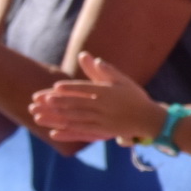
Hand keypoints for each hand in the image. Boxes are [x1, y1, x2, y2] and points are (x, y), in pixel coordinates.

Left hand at [28, 52, 165, 143]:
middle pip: (78, 104)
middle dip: (59, 102)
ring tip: (43, 114)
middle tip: (42, 100)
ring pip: (77, 118)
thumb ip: (106, 70)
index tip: (56, 87)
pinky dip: (68, 132)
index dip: (70, 88)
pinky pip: (82, 132)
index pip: (85, 89)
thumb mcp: (122, 80)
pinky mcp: (102, 132)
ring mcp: (102, 120)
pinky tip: (55, 132)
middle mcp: (103, 106)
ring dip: (59, 116)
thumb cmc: (134, 96)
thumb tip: (92, 58)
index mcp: (107, 92)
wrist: (148, 118)